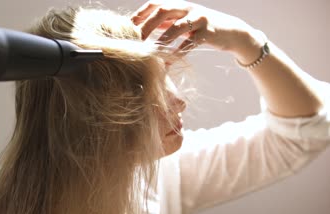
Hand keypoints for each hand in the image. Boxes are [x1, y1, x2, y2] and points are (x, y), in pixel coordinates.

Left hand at [131, 0, 263, 61]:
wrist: (232, 32)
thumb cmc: (201, 28)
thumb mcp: (182, 22)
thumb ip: (165, 23)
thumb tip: (142, 29)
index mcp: (178, 4)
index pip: (154, 4)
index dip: (139, 14)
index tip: (126, 28)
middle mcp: (187, 8)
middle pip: (163, 11)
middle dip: (146, 25)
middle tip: (134, 41)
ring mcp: (199, 18)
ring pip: (177, 26)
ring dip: (161, 40)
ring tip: (149, 52)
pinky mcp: (208, 32)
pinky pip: (191, 43)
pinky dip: (178, 53)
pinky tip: (169, 63)